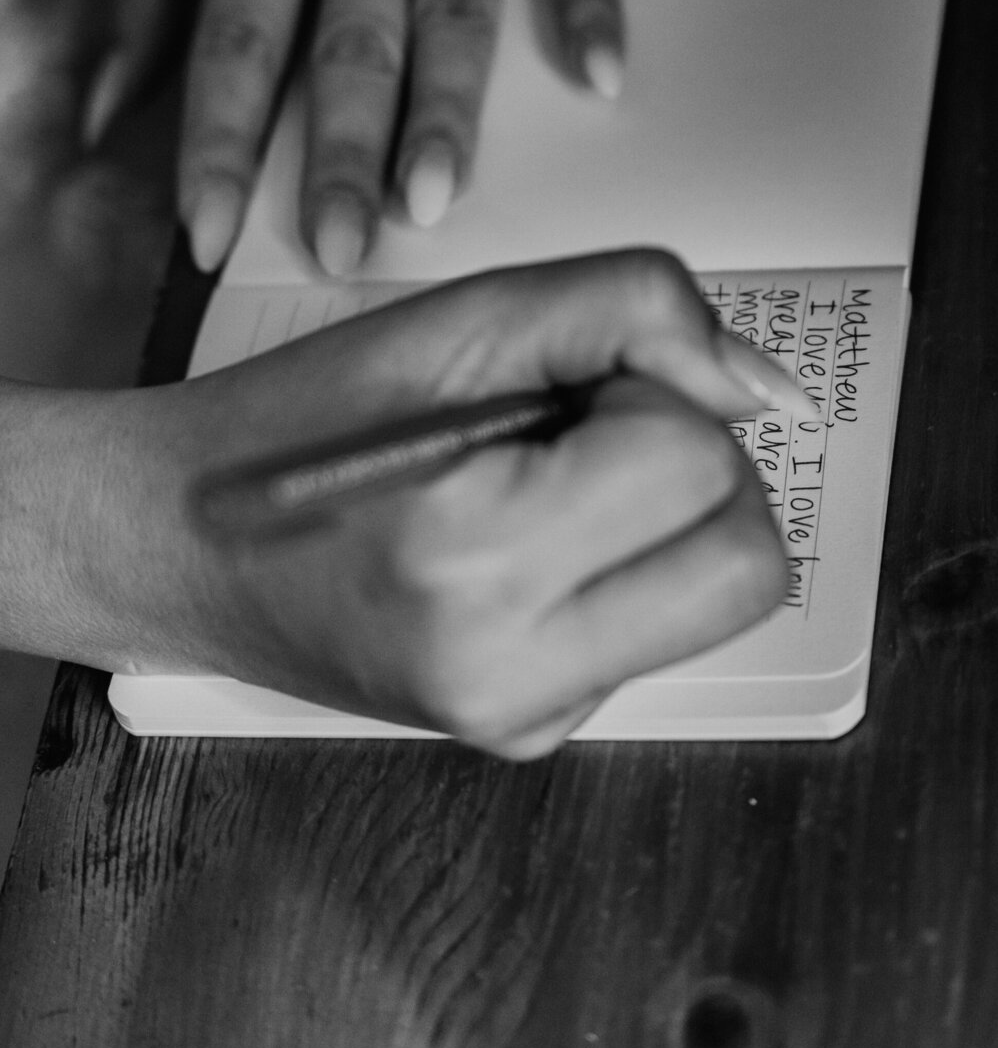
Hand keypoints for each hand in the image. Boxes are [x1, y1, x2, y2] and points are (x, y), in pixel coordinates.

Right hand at [14, 253, 794, 756]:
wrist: (176, 545)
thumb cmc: (301, 422)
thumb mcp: (463, 319)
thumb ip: (634, 311)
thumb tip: (771, 389)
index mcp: (475, 558)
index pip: (698, 462)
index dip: (651, 394)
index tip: (561, 388)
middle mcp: (507, 673)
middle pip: (748, 560)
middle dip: (694, 467)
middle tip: (581, 433)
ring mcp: (523, 722)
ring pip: (722, 601)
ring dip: (673, 519)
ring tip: (555, 483)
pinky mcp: (530, 736)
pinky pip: (658, 635)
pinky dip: (627, 570)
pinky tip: (528, 541)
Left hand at [86, 0, 621, 278]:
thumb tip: (106, 97)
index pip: (236, 29)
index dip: (216, 137)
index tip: (207, 232)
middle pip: (350, 35)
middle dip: (339, 150)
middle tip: (340, 245)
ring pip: (456, 4)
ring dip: (450, 105)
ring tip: (437, 197)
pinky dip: (590, 3)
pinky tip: (599, 78)